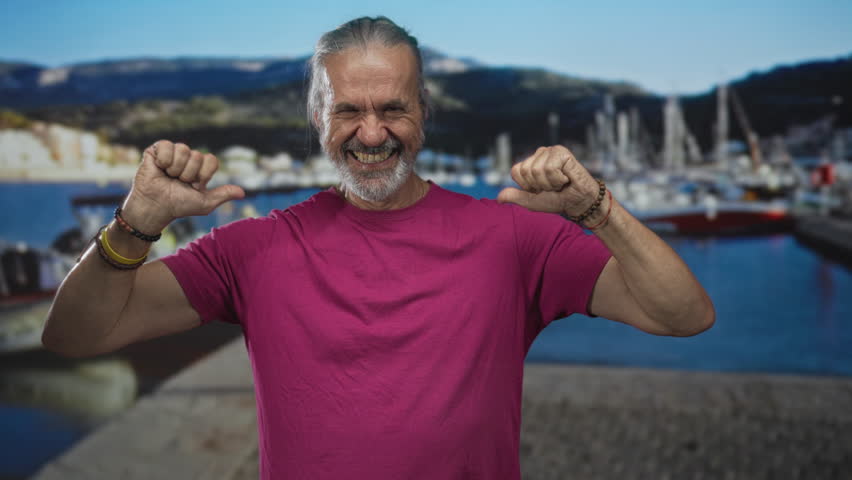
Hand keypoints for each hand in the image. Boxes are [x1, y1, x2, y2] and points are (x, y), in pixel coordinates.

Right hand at [124, 140, 244, 231]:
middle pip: (198, 156)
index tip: (196, 185)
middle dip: (188, 173)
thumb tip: (243, 193)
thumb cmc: (179, 205)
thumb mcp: (204, 203)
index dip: (205, 173)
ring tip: (168, 176)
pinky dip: (163, 160)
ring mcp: (172, 153)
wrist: (156, 206)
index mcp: (200, 169)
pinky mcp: (156, 150)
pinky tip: (159, 168)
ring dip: (176, 168)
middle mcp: (187, 159)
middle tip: (178, 182)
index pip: (211, 160)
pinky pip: (166, 145)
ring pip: (183, 150)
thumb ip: (223, 195)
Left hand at [497, 145, 598, 216]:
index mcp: (530, 162)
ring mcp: (550, 151)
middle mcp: (539, 154)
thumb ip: (515, 197)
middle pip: (526, 171)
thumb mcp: (531, 201)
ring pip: (537, 170)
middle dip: (539, 185)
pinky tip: (566, 178)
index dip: (527, 186)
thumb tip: (498, 199)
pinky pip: (550, 168)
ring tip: (560, 182)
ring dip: (550, 183)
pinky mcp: (561, 152)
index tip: (541, 189)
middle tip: (553, 186)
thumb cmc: (557, 200)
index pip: (516, 171)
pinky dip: (558, 179)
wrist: (578, 203)